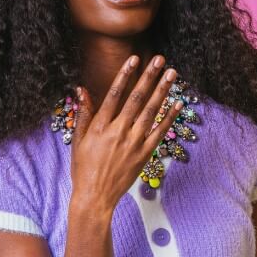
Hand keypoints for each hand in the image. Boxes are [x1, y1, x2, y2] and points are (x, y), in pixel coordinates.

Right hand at [69, 55, 182, 213]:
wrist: (95, 197)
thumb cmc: (83, 169)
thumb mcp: (78, 140)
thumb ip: (84, 114)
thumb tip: (81, 90)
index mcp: (100, 126)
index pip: (114, 95)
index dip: (125, 75)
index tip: (134, 59)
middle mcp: (118, 131)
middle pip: (137, 99)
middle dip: (149, 77)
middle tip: (160, 60)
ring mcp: (133, 143)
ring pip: (151, 112)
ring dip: (163, 91)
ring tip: (172, 74)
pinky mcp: (144, 155)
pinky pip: (159, 132)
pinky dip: (169, 117)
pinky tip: (178, 103)